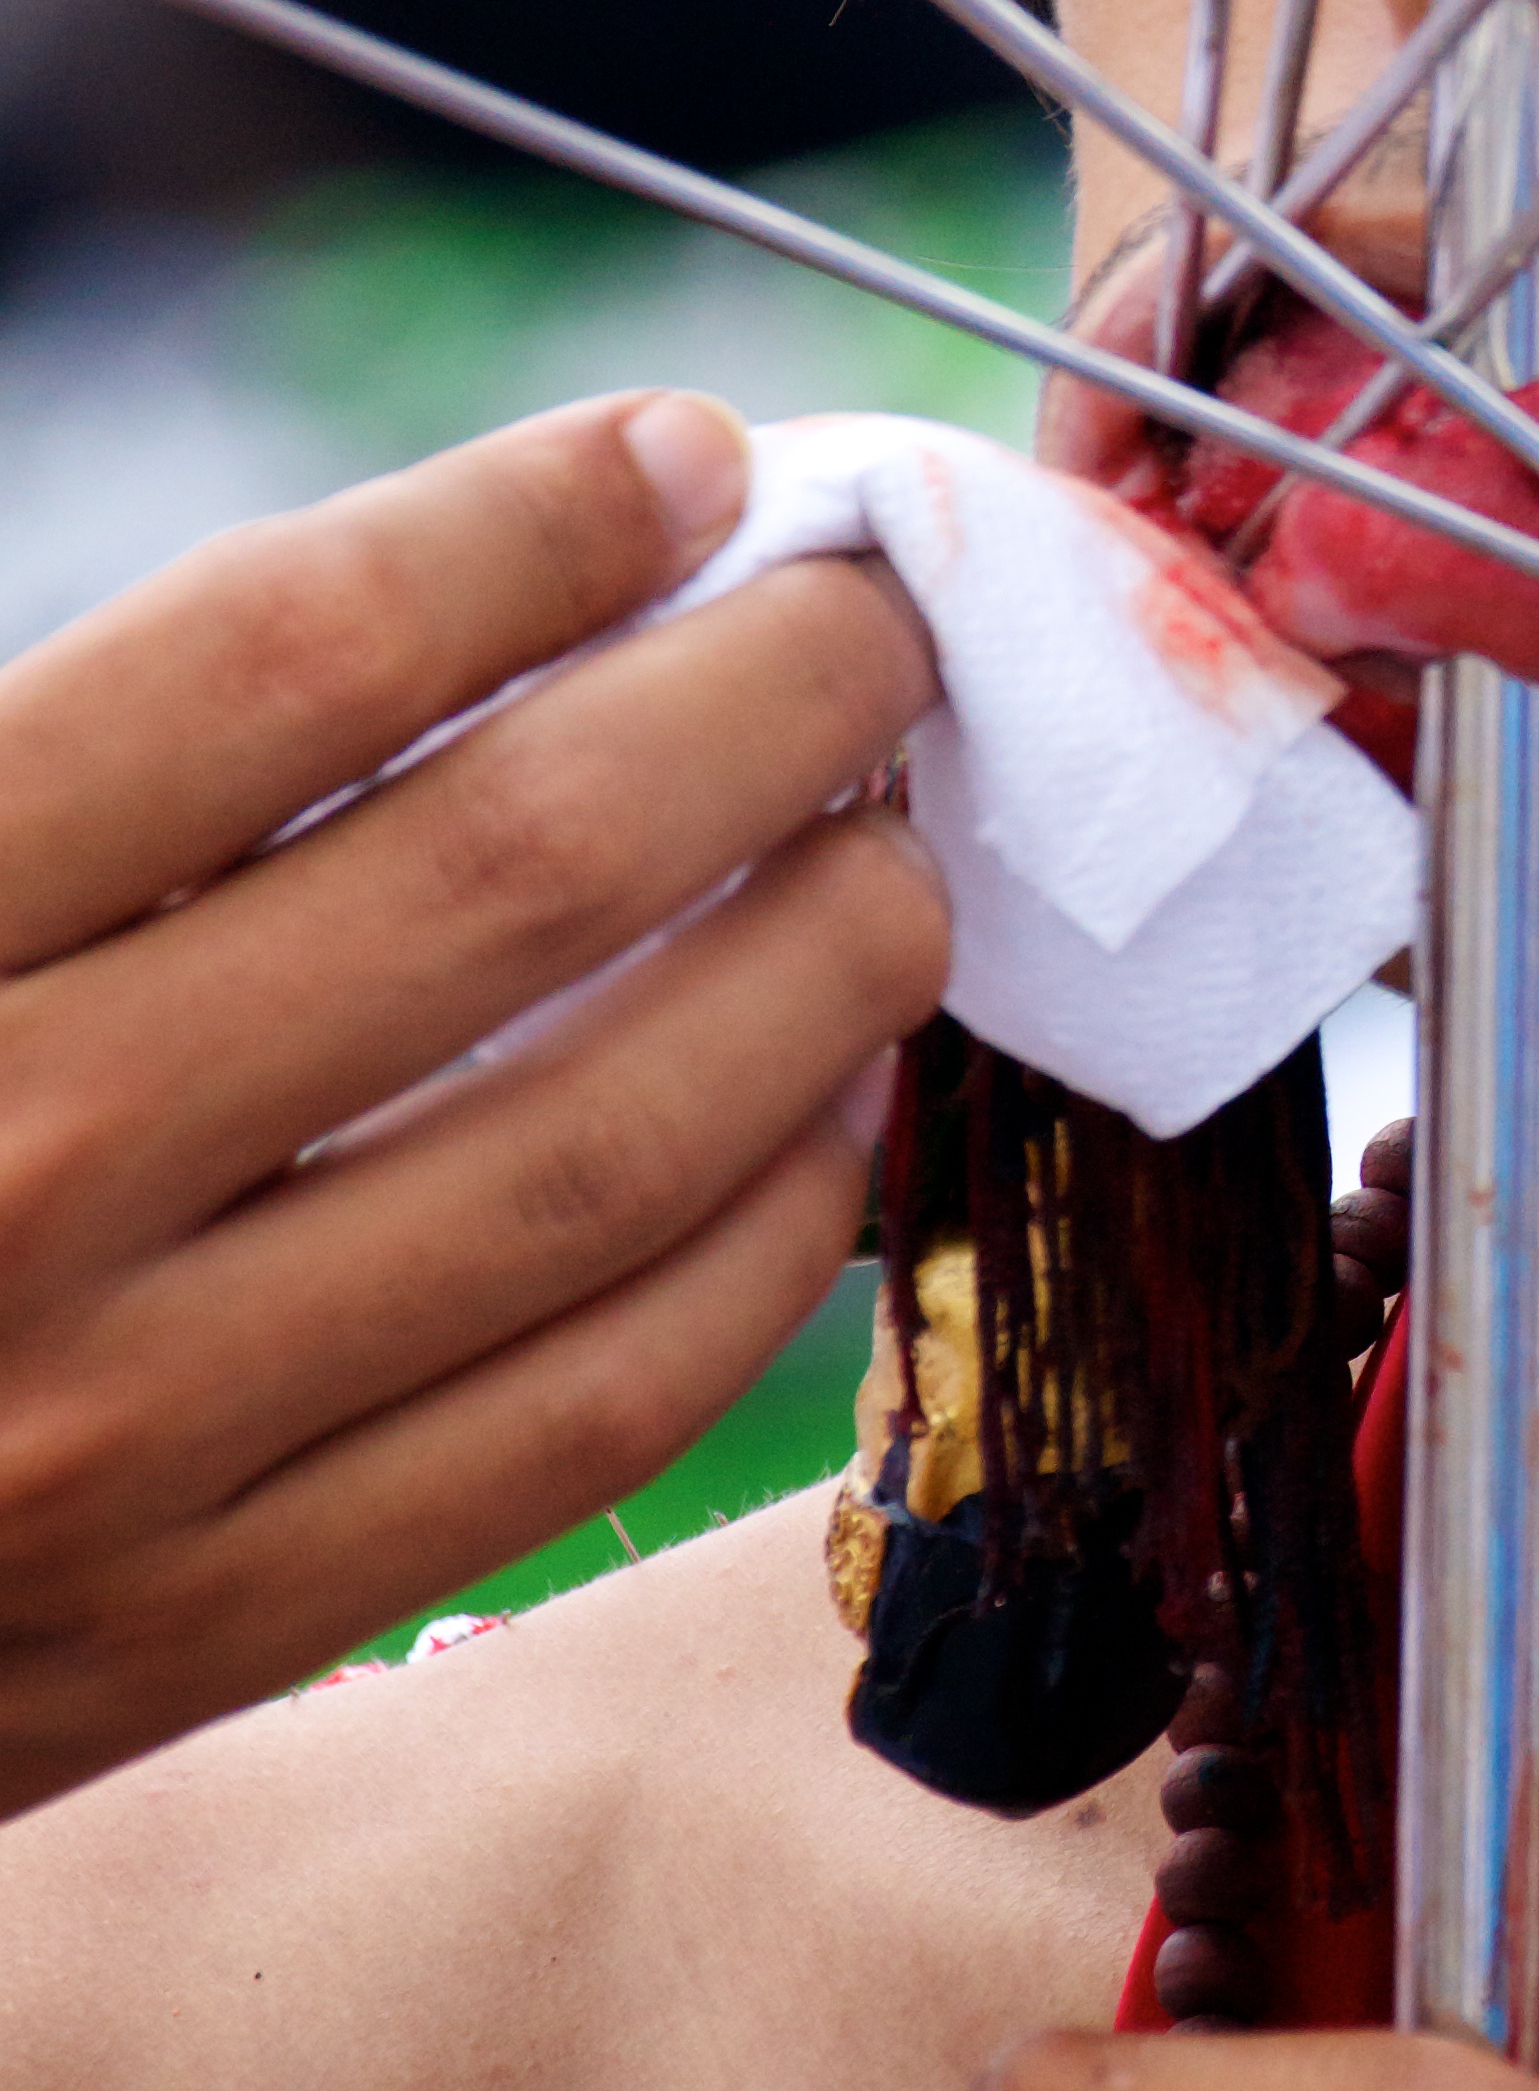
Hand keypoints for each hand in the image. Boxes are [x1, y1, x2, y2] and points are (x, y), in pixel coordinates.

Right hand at [0, 389, 948, 1810]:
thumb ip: (98, 763)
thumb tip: (492, 597)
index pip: (276, 659)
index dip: (526, 524)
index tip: (680, 456)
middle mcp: (1, 1177)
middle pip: (511, 877)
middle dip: (759, 709)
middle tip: (877, 627)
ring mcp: (112, 1440)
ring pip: (603, 1153)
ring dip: (817, 966)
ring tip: (898, 850)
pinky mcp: (202, 1634)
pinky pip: (585, 1411)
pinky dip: (762, 1238)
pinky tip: (829, 1107)